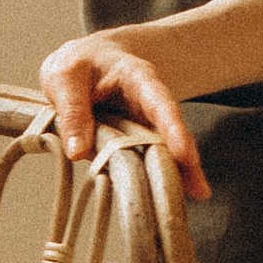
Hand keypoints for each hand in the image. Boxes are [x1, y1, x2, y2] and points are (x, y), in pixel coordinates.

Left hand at [38, 30, 208, 201]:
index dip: (172, 127)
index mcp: (136, 78)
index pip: (159, 102)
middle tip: (198, 188)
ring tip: (197, 195)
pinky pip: (145, 162)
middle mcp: (147, 105)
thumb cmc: (78, 64)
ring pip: (163, 151)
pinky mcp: (132, 144)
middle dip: (185, 160)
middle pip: (170, 133)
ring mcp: (141, 126)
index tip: (183, 152)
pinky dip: (155, 180)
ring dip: (177, 175)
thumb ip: (72, 110)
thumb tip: (78, 152)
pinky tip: (169, 200)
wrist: (83, 62)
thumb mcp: (64, 77)